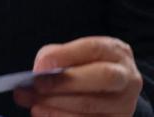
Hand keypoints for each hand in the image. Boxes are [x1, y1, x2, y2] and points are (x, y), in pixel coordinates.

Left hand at [12, 37, 142, 116]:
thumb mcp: (70, 54)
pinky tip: (42, 112)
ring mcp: (125, 104)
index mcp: (114, 51)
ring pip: (92, 105)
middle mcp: (127, 77)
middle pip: (103, 77)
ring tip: (30, 100)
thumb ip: (55, 56)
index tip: (41, 66)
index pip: (94, 48)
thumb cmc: (81, 67)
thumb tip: (41, 70)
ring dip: (55, 104)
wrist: (103, 91)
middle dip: (65, 82)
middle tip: (36, 85)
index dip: (65, 56)